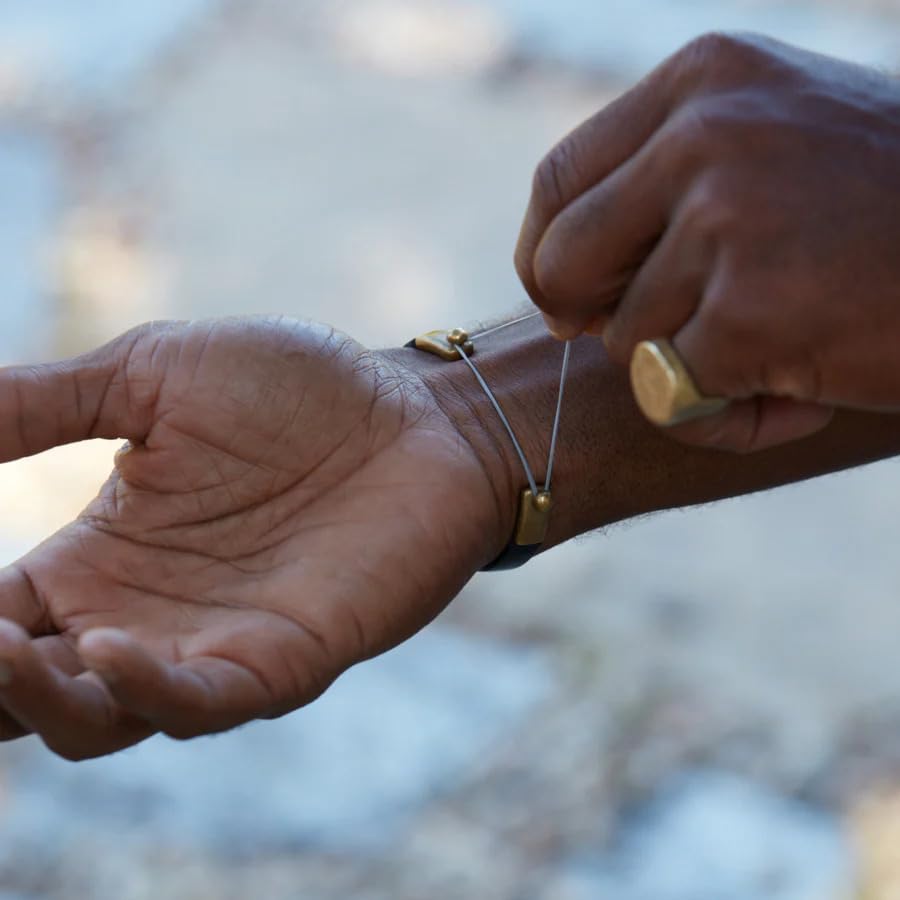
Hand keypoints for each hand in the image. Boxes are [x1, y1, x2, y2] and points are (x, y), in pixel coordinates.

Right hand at [0, 317, 507, 759]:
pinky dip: (149, 693)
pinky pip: (202, 705)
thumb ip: (43, 404)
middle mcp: (144, 617)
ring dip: (41, 699)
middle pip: (28, 692)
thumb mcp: (152, 377)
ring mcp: (212, 646)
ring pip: (99, 719)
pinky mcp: (284, 660)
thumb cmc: (298, 389)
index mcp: (102, 557)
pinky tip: (113, 648)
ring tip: (5, 648)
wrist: (414, 410)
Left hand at [515, 33, 899, 451]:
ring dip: (689, 371)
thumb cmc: (889, 208)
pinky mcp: (757, 308)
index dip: (546, 254)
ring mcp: (731, 216)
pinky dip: (722, 420)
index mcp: (703, 80)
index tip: (568, 298)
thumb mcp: (773, 144)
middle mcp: (708, 132)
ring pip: (625, 342)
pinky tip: (800, 393)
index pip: (559, 178)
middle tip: (655, 344)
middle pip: (562, 263)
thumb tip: (555, 274)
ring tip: (783, 350)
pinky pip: (674, 397)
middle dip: (588, 321)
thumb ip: (664, 184)